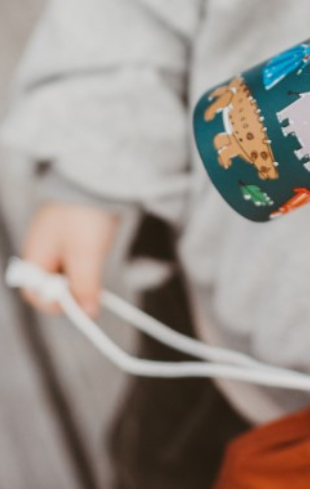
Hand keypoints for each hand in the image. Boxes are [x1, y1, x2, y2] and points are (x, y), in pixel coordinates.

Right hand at [20, 202, 121, 316]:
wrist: (97, 175)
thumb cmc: (84, 213)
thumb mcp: (86, 255)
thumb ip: (84, 286)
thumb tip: (88, 313)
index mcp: (33, 256)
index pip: (36, 296)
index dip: (58, 304)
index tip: (83, 302)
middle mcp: (39, 249)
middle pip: (50, 285)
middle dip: (71, 287)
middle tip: (92, 278)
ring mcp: (53, 239)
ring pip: (65, 270)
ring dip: (81, 271)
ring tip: (94, 252)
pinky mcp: (69, 230)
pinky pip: (75, 254)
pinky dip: (86, 257)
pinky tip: (96, 243)